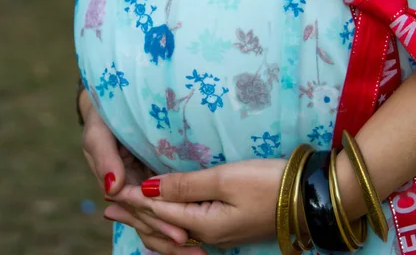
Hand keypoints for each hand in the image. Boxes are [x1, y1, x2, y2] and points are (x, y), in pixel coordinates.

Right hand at [79, 91, 187, 244]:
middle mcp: (131, 187)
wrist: (115, 97)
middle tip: (195, 245)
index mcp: (117, 183)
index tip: (178, 233)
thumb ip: (104, 158)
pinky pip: (168, 196)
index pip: (138, 208)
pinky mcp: (159, 170)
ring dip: (175, 230)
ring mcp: (145, 180)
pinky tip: (197, 227)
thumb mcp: (98, 133)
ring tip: (199, 249)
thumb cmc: (103, 114)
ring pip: (159, 212)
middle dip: (171, 232)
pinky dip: (180, 212)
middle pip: (150, 216)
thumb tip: (112, 190)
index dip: (158, 221)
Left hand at [105, 158, 286, 250]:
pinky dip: (167, 224)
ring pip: (173, 231)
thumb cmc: (267, 184)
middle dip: (134, 214)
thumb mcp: (225, 179)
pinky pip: (186, 230)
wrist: (307, 198)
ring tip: (128, 213)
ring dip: (148, 221)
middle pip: (162, 227)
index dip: (133, 199)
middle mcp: (207, 235)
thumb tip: (148, 187)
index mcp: (203, 224)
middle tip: (107, 205)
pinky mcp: (228, 227)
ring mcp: (219, 234)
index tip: (110, 188)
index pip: (158, 210)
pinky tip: (167, 218)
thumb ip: (185, 184)